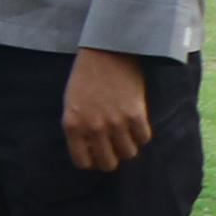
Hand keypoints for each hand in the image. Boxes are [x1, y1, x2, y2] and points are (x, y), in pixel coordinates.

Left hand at [63, 47, 154, 171]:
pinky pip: (144, 139)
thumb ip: (79, 129)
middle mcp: (93, 127)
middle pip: (108, 163)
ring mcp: (115, 122)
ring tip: (125, 133)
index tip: (96, 154)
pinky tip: (136, 123)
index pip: (83, 162)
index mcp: (72, 125)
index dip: (92, 161)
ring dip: (128, 146)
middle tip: (113, 147)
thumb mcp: (72, 104)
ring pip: (128, 154)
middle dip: (111, 158)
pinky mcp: (135, 115)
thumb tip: (91, 153)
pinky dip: (141, 135)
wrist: (106, 51)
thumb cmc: (86, 77)